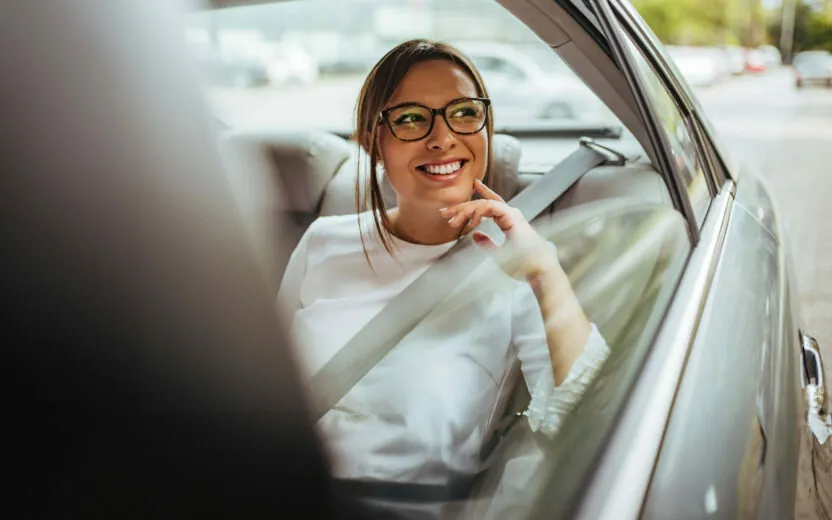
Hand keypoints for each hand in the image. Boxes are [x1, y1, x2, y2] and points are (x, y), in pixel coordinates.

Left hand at [439, 179, 558, 280]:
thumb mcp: (499, 254)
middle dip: (462, 207)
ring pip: (484, 204)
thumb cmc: (523, 264)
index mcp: (508, 220)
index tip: (473, 184)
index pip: (492, 203)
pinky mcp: (512, 217)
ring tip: (452, 221)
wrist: (538, 270)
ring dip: (465, 211)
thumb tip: (475, 235)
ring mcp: (512, 214)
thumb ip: (487, 244)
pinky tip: (470, 223)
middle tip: (444, 213)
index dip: (482, 192)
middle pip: (482, 204)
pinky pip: (490, 207)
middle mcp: (510, 214)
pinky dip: (478, 212)